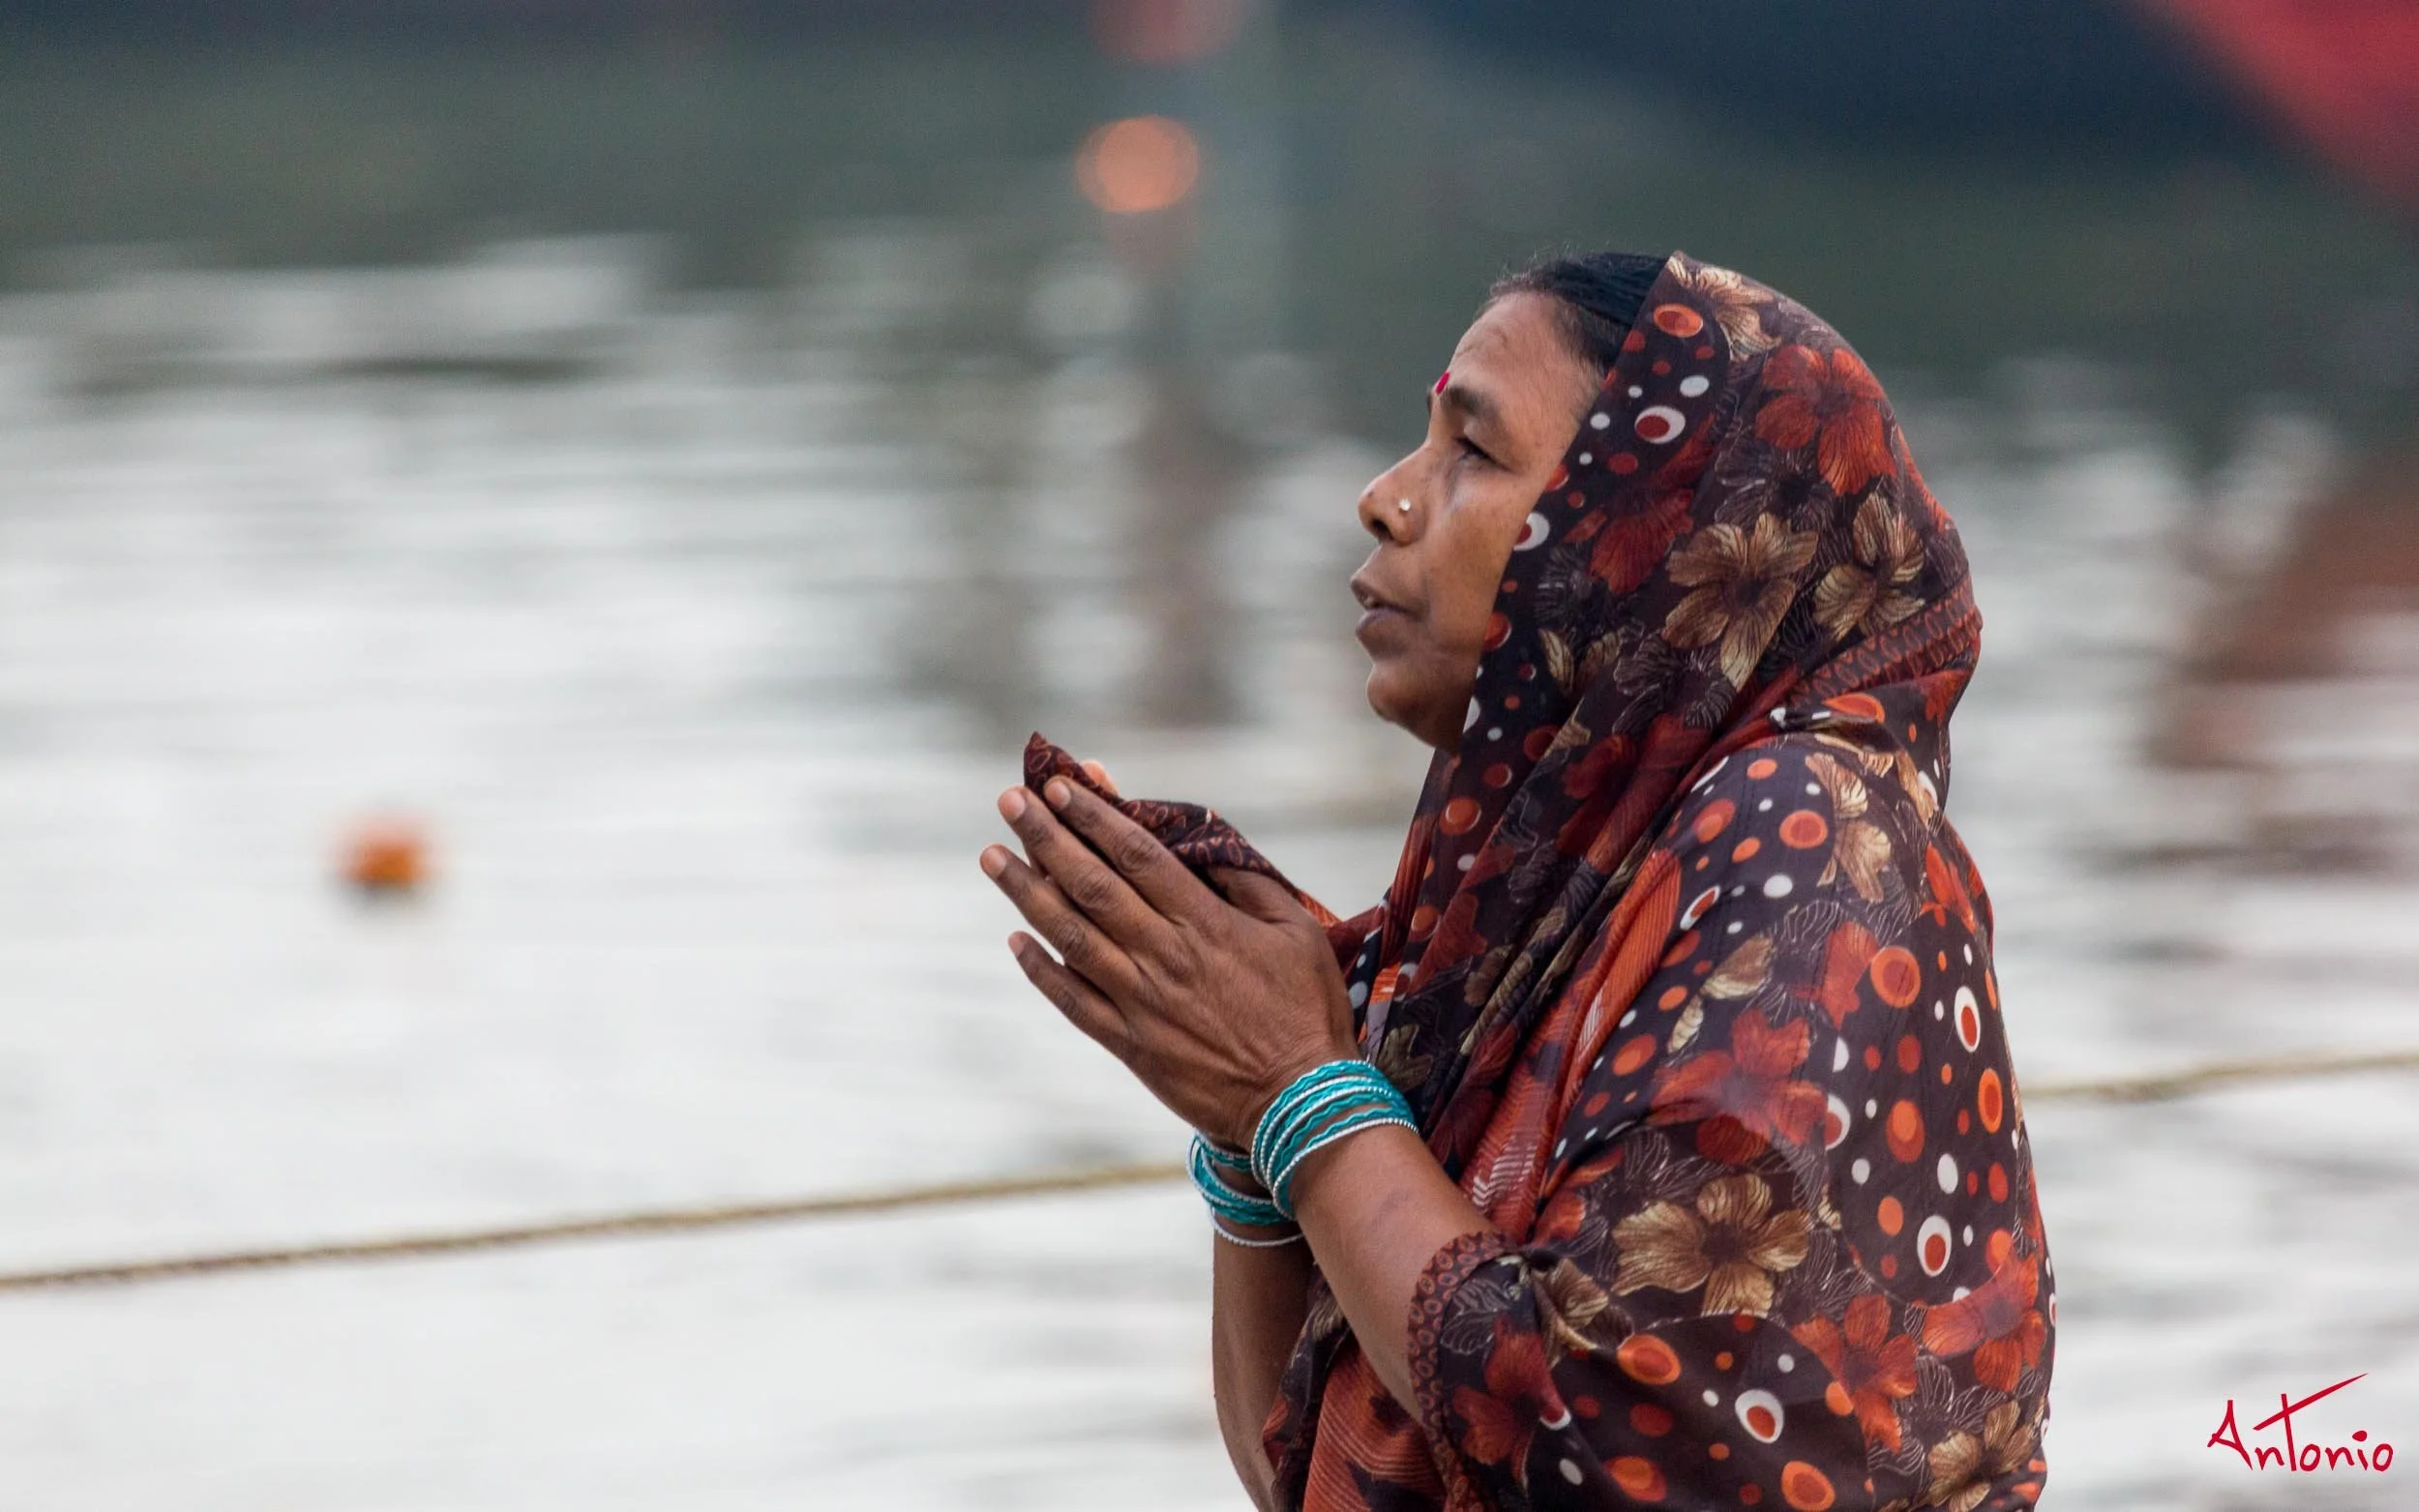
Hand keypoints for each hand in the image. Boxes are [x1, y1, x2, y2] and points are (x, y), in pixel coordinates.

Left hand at [980, 775, 1356, 1148]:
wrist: (1299, 1103)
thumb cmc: (1306, 1012)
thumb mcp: (1297, 933)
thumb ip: (1250, 886)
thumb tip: (1205, 848)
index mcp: (1204, 924)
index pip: (1137, 856)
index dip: (1096, 817)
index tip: (1062, 785)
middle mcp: (1163, 956)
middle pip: (1092, 885)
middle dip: (1047, 838)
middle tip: (1011, 801)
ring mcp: (1140, 1002)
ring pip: (1070, 936)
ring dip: (1027, 892)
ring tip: (992, 856)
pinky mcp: (1130, 1044)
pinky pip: (1073, 1001)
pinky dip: (1041, 970)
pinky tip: (1016, 940)